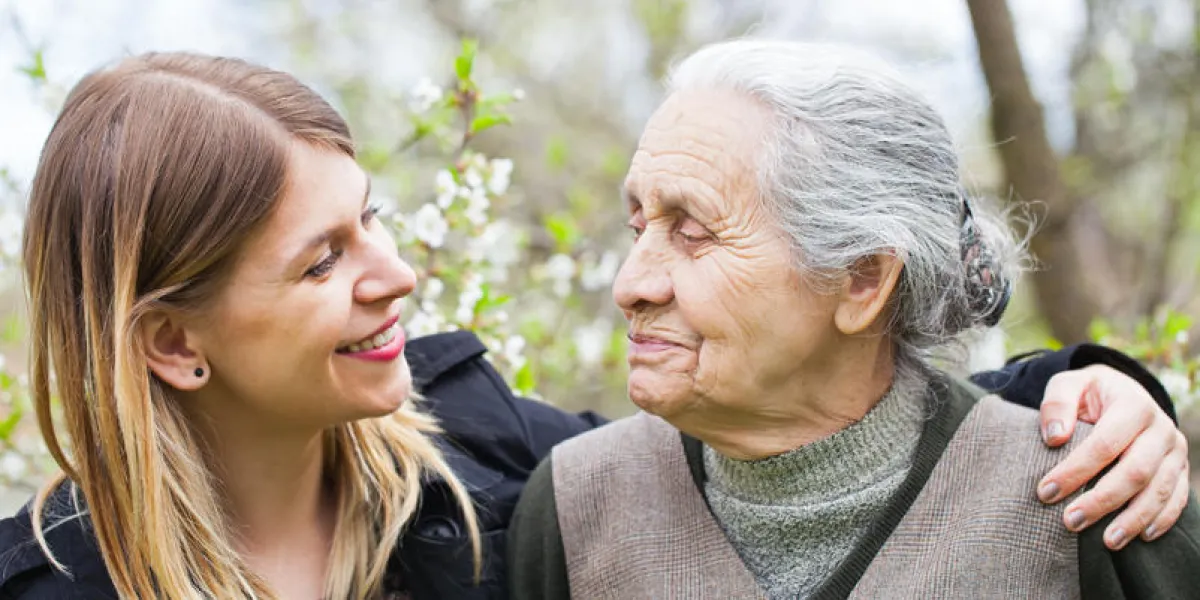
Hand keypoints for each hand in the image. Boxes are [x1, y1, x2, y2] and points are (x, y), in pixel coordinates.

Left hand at [1035, 364, 1188, 549]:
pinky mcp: (1180, 469)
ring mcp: (1175, 450)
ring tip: (1106, 541)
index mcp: (1133, 404)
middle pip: (1135, 471)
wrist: (1122, 391)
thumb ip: (1058, 403)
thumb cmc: (1088, 394)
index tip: (1046, 492)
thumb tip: (1055, 437)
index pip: (1104, 444)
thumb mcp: (1069, 385)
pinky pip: (1177, 498)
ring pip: (1159, 490)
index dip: (1075, 470)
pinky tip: (1141, 536)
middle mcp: (1161, 428)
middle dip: (1102, 500)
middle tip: (1071, 522)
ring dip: (1133, 518)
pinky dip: (1162, 519)